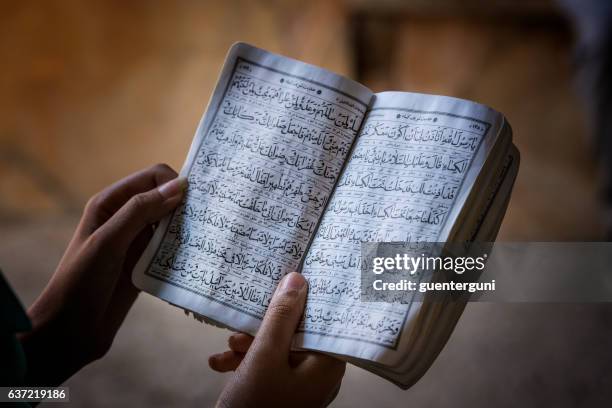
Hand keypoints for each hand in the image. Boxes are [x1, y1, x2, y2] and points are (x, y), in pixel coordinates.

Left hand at [19, 164, 186, 384]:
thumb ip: (141, 211)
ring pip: (172, 224)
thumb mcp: (109, 241)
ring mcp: (136, 242)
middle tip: (209, 219)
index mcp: (111, 204)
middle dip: (187, 205)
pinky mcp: (146, 264)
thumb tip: (180, 186)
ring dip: (188, 228)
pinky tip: (197, 257)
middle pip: (165, 199)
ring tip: (207, 239)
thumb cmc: (81, 281)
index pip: (153, 178)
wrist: (70, 331)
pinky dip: (184, 249)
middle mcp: (125, 218)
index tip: (196, 203)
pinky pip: (171, 248)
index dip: (175, 184)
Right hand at [209, 272, 344, 407]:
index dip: (310, 298)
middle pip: (297, 332)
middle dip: (266, 326)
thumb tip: (297, 280)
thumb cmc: (256, 404)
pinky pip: (268, 367)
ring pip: (278, 349)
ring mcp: (299, 386)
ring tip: (228, 347)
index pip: (325, 319)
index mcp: (326, 364)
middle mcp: (318, 374)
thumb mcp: (264, 355)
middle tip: (244, 322)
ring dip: (250, 344)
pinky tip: (221, 363)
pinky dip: (246, 362)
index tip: (294, 277)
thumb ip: (281, 316)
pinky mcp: (281, 393)